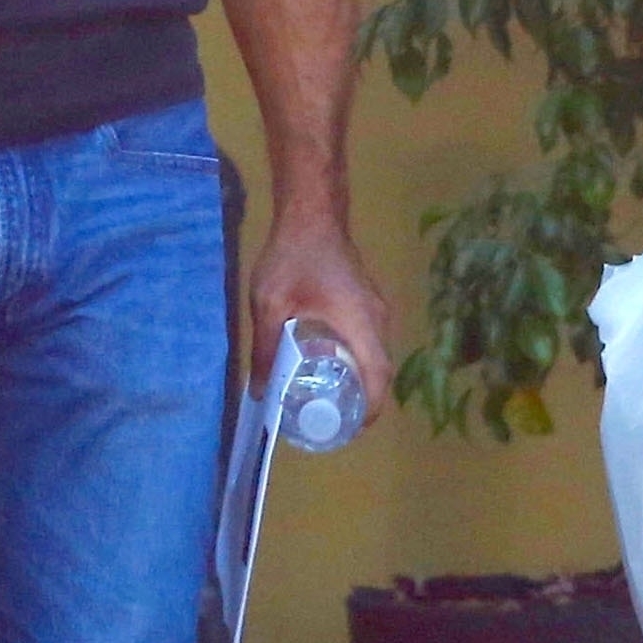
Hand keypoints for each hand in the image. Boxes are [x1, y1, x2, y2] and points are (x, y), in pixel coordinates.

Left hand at [249, 211, 395, 418]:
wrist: (312, 213)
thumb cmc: (293, 256)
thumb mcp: (270, 305)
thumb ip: (266, 348)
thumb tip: (260, 389)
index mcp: (360, 322)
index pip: (378, 375)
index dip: (370, 407)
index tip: (353, 428)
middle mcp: (377, 318)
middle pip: (381, 368)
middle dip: (364, 399)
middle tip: (336, 418)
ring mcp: (376, 307)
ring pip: (378, 353)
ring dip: (362, 378)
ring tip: (333, 398)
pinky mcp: (368, 300)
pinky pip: (371, 339)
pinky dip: (359, 359)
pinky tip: (333, 365)